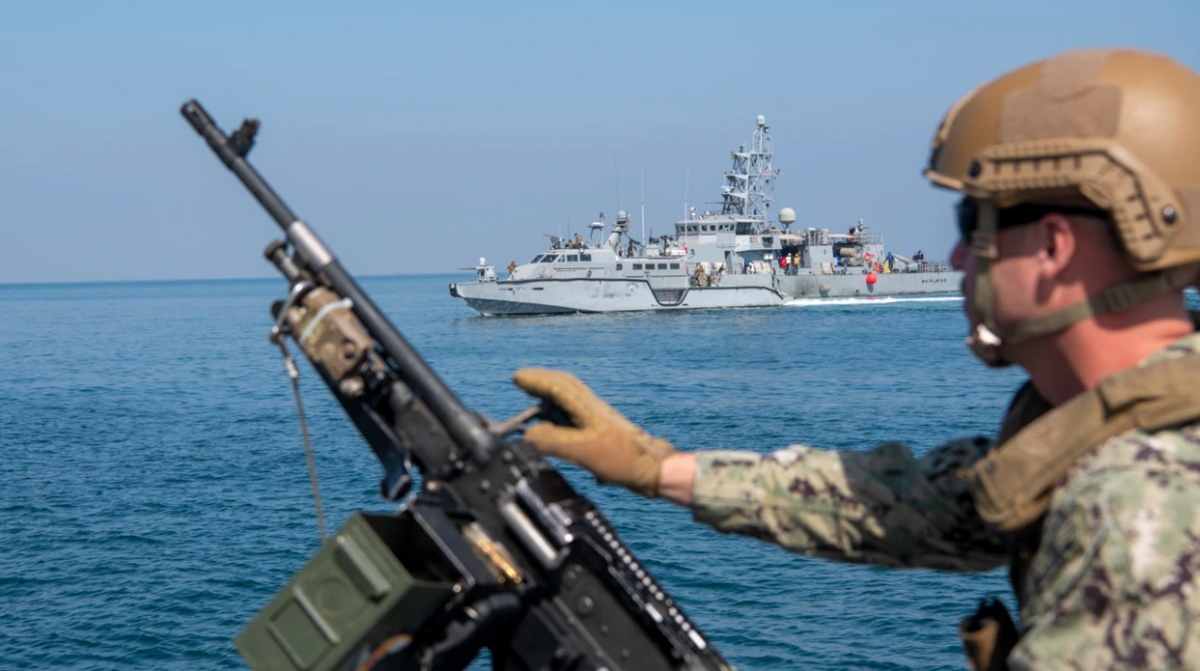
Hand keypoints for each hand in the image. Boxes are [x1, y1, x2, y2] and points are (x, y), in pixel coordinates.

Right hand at [512, 368, 674, 496]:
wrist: (651, 468)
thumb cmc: (622, 458)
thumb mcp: (582, 451)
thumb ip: (553, 441)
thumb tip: (529, 434)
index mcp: (586, 408)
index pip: (557, 387)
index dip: (536, 381)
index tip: (517, 378)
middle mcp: (592, 407)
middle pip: (565, 385)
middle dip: (542, 381)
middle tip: (523, 382)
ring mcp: (598, 417)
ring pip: (572, 396)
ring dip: (552, 394)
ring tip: (535, 399)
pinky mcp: (602, 428)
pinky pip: (577, 410)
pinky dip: (562, 410)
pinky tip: (559, 422)